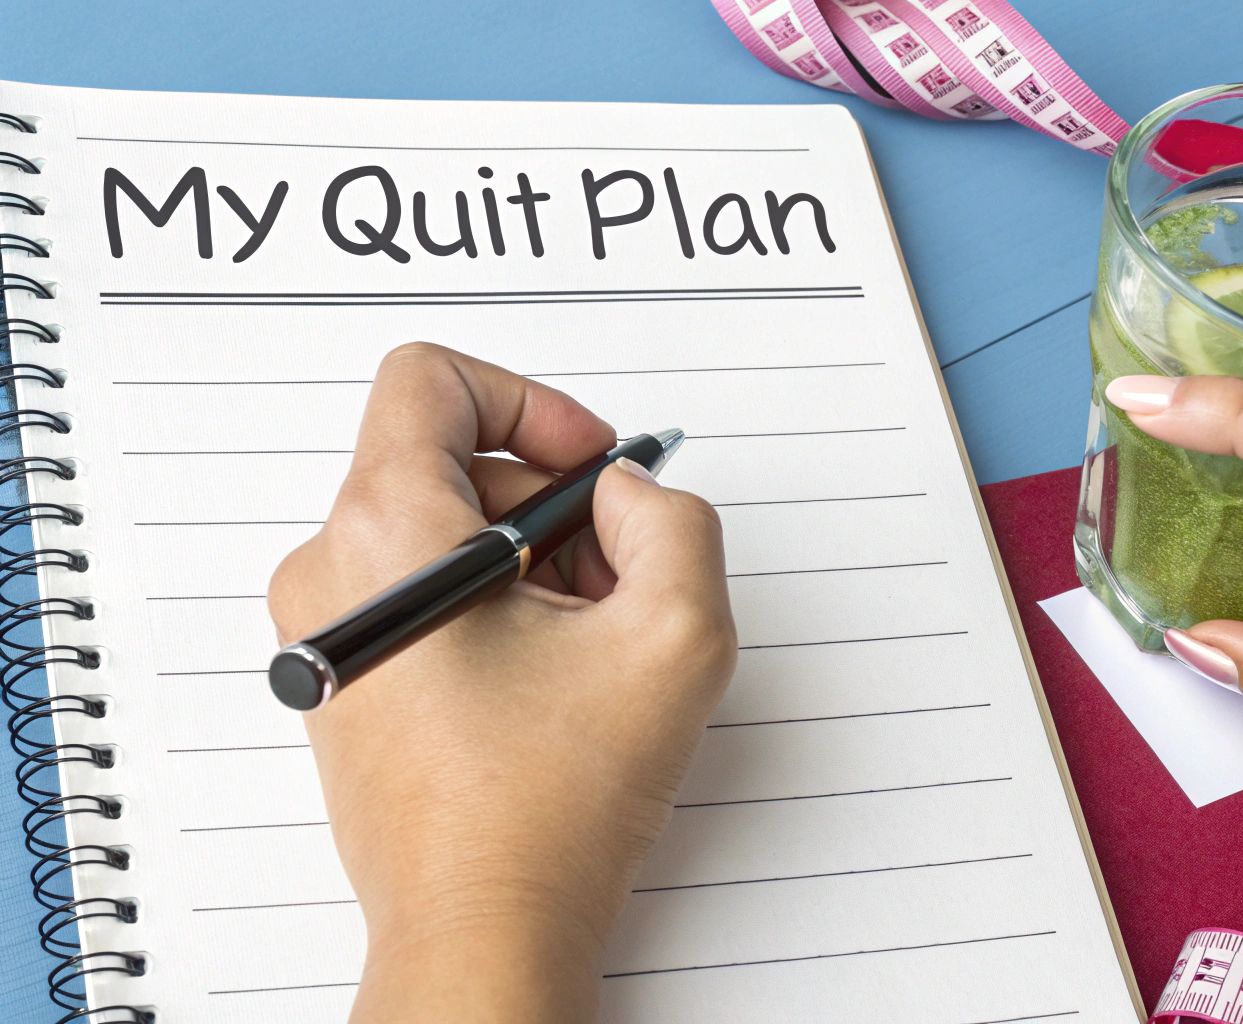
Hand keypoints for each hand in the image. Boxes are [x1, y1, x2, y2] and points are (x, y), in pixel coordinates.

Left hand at [267, 344, 736, 1022]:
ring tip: (590, 648)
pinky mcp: (343, 675)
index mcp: (387, 535)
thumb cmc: (546, 810)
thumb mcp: (674, 636)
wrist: (484, 928)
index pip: (431, 381)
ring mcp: (327, 630)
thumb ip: (674, 521)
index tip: (589, 468)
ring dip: (535, 566)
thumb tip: (627, 497)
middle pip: (452, 464)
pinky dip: (498, 609)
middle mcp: (332, 573)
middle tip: (617, 582)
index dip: (532, 402)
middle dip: (555, 509)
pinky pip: (425, 592)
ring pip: (446, 533)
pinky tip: (552, 679)